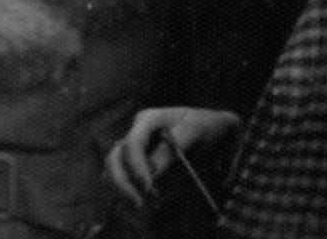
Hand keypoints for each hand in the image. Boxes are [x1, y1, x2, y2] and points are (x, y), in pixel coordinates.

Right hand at [106, 107, 240, 206]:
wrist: (214, 129)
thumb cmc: (205, 124)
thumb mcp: (195, 129)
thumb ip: (172, 148)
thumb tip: (152, 171)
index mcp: (147, 120)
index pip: (132, 144)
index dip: (136, 168)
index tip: (148, 188)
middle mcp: (136, 134)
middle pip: (114, 158)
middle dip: (122, 183)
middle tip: (140, 204)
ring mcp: (134, 150)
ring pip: (112, 171)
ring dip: (122, 191)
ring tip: (141, 207)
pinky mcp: (137, 165)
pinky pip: (122, 180)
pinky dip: (127, 193)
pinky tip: (142, 204)